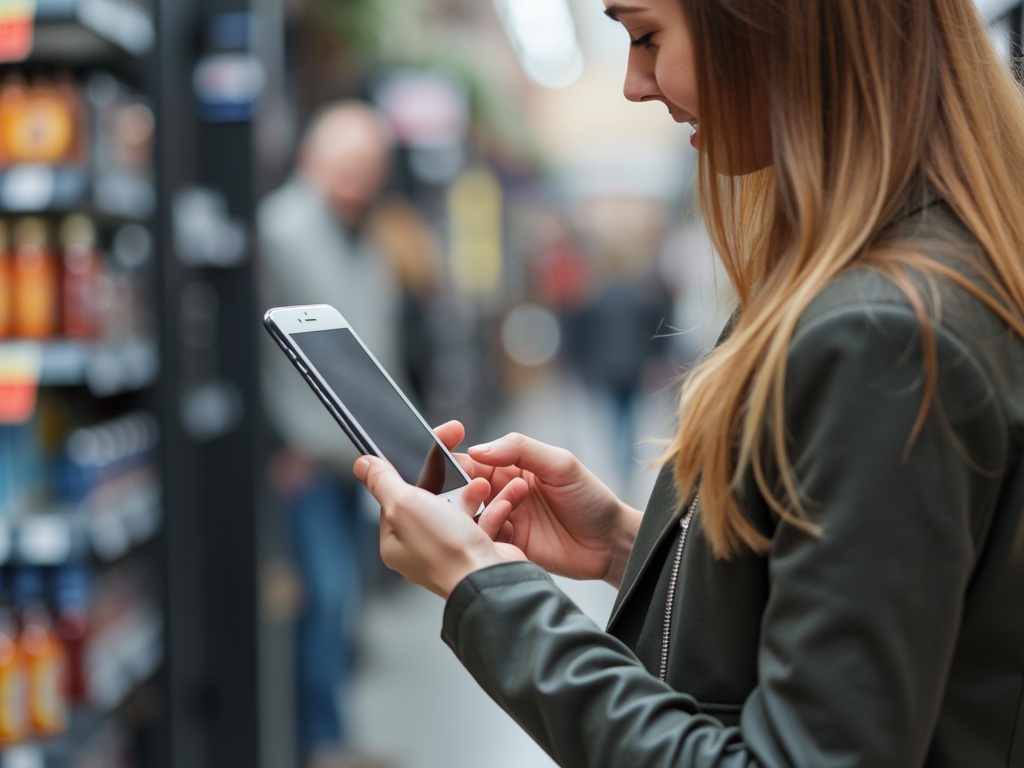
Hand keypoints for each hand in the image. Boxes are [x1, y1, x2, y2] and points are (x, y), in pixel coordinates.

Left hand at [354, 453, 526, 598]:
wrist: (490, 578)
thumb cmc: (446, 550)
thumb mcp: (404, 505)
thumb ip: (383, 481)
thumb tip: (362, 465)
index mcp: (396, 542)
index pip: (396, 499)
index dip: (412, 474)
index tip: (428, 453)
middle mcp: (421, 549)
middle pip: (431, 500)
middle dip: (451, 482)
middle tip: (461, 466)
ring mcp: (451, 551)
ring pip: (461, 508)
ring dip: (475, 492)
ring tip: (483, 487)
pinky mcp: (477, 550)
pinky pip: (484, 520)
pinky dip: (493, 509)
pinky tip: (500, 501)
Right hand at [435, 424, 641, 586]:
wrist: (610, 543)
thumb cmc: (590, 498)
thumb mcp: (559, 464)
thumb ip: (520, 450)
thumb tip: (476, 449)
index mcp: (510, 467)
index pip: (471, 459)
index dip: (452, 455)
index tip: (444, 452)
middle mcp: (501, 493)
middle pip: (462, 489)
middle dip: (463, 488)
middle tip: (482, 489)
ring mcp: (504, 521)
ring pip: (469, 515)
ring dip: (479, 510)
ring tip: (508, 506)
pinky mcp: (508, 547)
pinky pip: (484, 539)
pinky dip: (488, 534)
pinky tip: (508, 530)